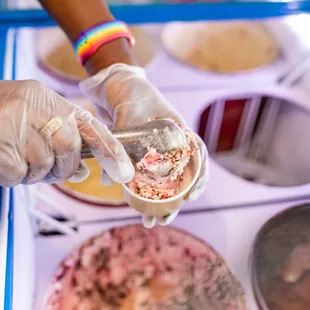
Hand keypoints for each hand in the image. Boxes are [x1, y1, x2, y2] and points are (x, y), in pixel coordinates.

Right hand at [0, 80, 133, 186]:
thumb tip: (81, 172)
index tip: (124, 171)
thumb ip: (61, 142)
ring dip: (33, 172)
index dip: (110, 149)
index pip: (90, 126)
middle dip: (61, 168)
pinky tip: (1, 160)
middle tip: (46, 170)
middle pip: (69, 149)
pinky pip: (17, 172)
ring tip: (17, 160)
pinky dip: (12, 176)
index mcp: (50, 100)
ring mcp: (16, 119)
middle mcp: (36, 105)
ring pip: (43, 163)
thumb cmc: (4, 118)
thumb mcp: (36, 121)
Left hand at [80, 64, 208, 226]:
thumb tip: (108, 178)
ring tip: (150, 222)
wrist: (119, 85)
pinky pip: (148, 176)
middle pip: (182, 176)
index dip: (199, 177)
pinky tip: (136, 206)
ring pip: (165, 181)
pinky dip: (144, 192)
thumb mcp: (130, 114)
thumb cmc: (132, 94)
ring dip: (159, 203)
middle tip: (163, 221)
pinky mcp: (143, 155)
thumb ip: (121, 142)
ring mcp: (158, 151)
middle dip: (175, 202)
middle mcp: (172, 144)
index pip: (198, 156)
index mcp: (179, 131)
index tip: (191, 197)